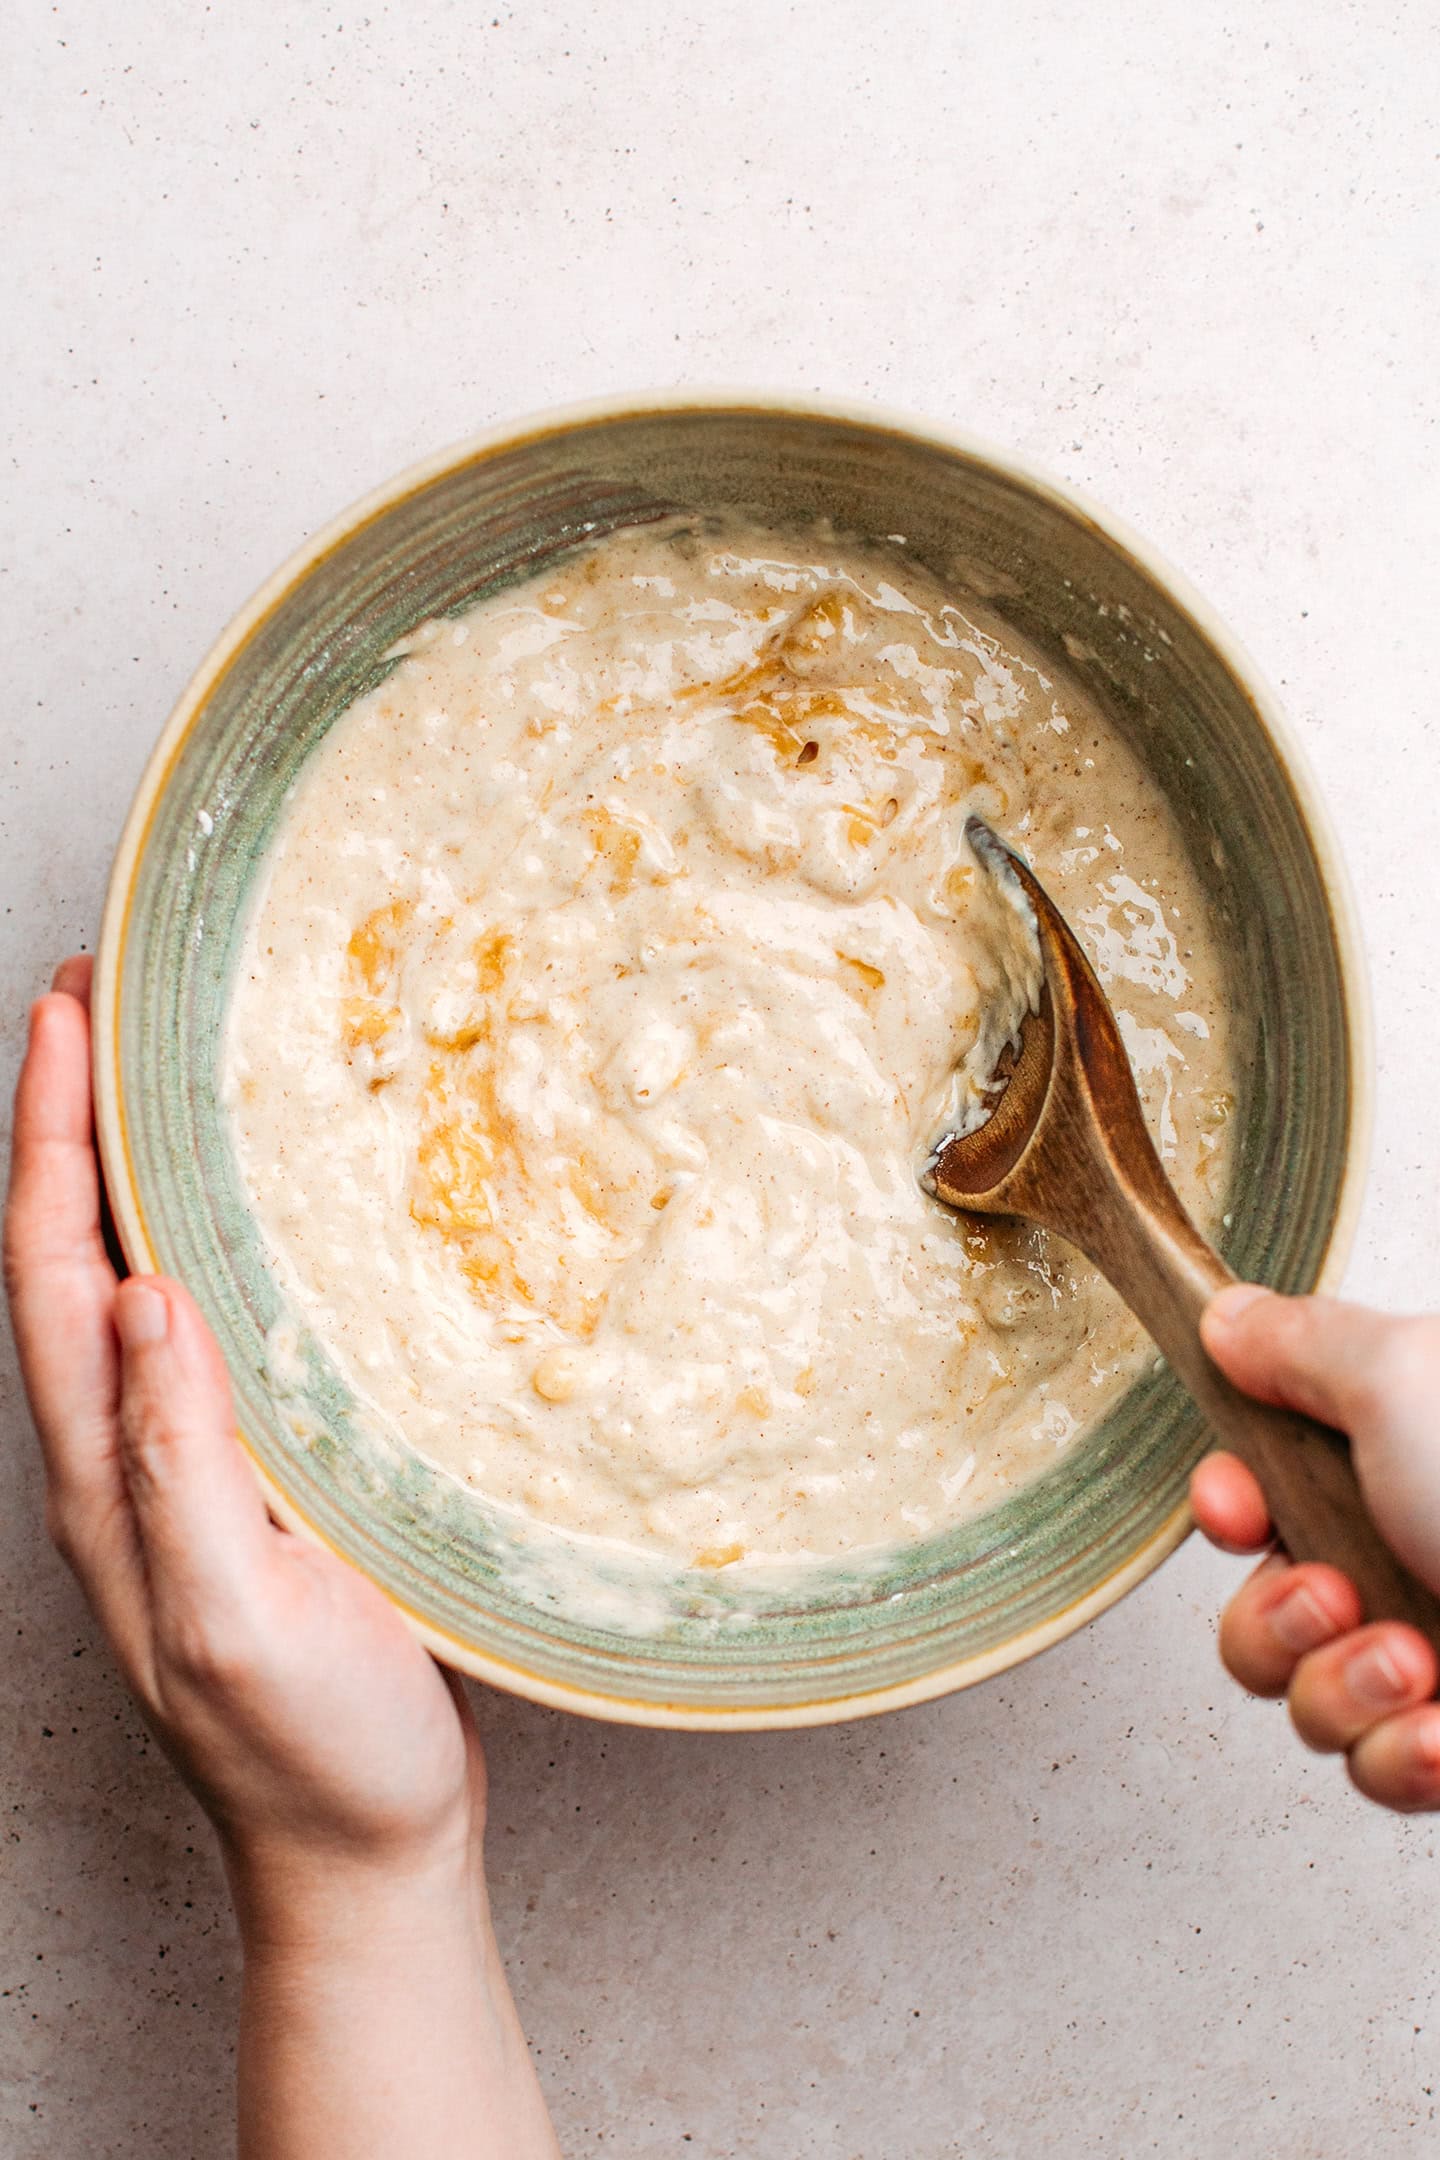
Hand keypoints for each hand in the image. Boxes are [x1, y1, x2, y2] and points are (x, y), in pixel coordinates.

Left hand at [3, 959, 483, 1909]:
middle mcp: (121, 1462)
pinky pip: (204, 1334)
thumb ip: (179, 1467)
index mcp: (102, 1482)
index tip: (68, 1016)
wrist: (366, 1853)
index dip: (53, 1140)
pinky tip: (249, 1221)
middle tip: (102, 1004)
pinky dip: (203, 1245)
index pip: (51, 1274)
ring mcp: (180, 1474)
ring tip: (159, 1076)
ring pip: (129, 1289)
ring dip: (128, 1174)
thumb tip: (145, 1302)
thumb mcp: (240, 1619)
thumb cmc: (315, 1757)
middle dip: (70, 1125)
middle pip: (69, 1261)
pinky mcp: (246, 1486)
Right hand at [1192, 1282, 1439, 1812]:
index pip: (1266, 1489)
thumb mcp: (1406, 1379)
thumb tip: (1233, 1317)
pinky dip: (1402, 1756)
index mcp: (1401, 1461)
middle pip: (1264, 1611)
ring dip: (1340, 1690)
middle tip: (1335, 1596)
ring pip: (1310, 1702)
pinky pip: (1380, 1771)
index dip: (1227, 1503)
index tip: (1237, 1505)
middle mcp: (1413, 1557)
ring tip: (1414, 1665)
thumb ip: (1304, 1344)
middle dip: (1274, 1618)